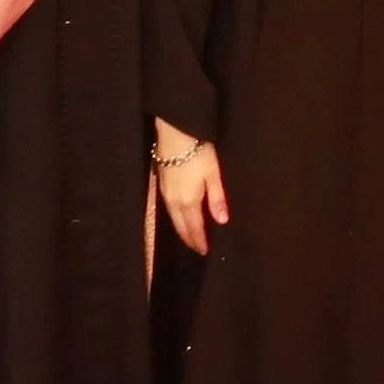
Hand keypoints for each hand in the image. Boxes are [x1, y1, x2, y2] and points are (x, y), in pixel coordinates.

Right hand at [155, 117, 228, 254]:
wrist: (174, 131)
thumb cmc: (197, 151)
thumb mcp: (214, 174)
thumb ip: (217, 198)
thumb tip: (222, 221)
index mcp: (188, 201)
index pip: (194, 227)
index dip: (199, 241)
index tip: (205, 251)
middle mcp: (173, 200)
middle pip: (181, 225)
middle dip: (189, 238)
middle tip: (197, 249)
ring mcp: (165, 191)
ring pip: (173, 217)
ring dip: (181, 229)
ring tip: (189, 236)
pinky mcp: (161, 181)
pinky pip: (168, 207)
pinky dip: (175, 216)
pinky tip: (179, 215)